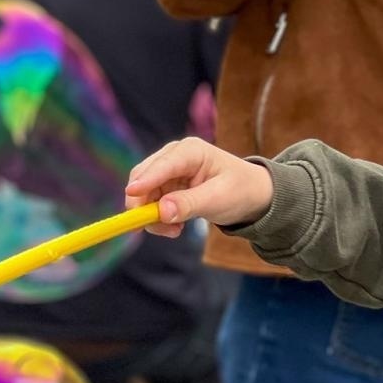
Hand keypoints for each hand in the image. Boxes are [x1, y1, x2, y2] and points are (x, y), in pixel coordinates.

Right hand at [124, 136, 273, 235]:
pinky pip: (150, 203)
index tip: (130, 195)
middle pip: (144, 177)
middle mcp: (174, 156)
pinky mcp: (166, 185)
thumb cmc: (240, 191)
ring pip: (143, 194)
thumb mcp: (218, 199)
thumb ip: (189, 204)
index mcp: (191, 151)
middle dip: (145, 205)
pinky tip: (176, 226)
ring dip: (152, 216)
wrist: (252, 196)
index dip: (145, 180)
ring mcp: (168, 171)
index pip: (163, 165)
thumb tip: (161, 212)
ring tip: (175, 231)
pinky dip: (158, 218)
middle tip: (160, 228)